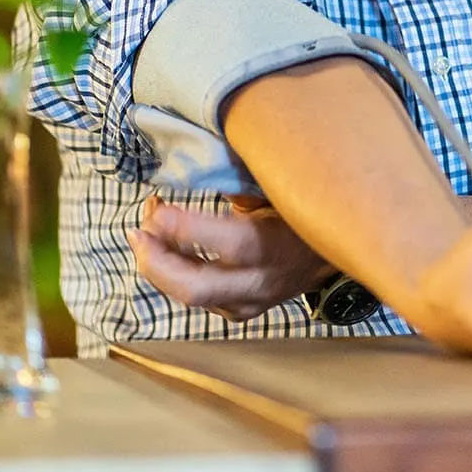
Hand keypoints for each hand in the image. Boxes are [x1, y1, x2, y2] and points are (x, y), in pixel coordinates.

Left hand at [128, 193, 337, 320]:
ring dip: (159, 266)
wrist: (332, 251)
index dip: (186, 227)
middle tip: (138, 231)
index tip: (158, 205)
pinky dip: (174, 273)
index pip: (229, 244)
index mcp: (278, 245)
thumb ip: (240, 181)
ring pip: (191, 296)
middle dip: (156, 261)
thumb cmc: (301, 208)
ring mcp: (249, 302)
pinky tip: (164, 249)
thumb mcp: (278, 188)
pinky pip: (197, 298)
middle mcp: (261, 281)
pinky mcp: (239, 310)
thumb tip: (195, 161)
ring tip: (144, 233)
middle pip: (196, 287)